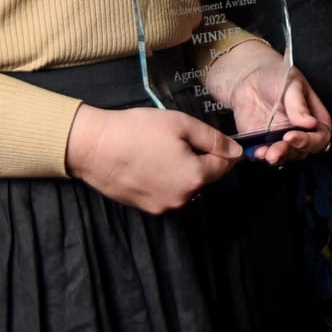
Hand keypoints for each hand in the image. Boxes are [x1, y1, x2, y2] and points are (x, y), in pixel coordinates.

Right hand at [65, 104, 240, 212]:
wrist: (94, 147)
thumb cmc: (137, 131)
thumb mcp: (181, 124)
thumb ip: (213, 139)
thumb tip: (237, 151)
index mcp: (195, 177)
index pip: (224, 165)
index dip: (222, 149)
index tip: (210, 137)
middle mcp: (182, 198)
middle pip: (204, 177)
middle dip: (198, 158)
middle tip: (177, 138)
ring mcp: (162, 206)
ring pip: (185, 185)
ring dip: (181, 169)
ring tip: (159, 148)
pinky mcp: (145, 207)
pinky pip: (166, 191)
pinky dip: (163, 178)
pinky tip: (148, 161)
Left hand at [204, 41, 331, 164]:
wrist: (249, 77)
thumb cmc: (276, 76)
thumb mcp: (291, 83)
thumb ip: (299, 104)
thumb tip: (310, 122)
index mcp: (315, 117)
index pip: (320, 137)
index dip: (308, 141)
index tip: (291, 135)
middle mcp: (301, 131)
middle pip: (304, 151)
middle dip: (291, 151)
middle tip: (279, 147)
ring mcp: (283, 139)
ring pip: (286, 156)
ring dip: (277, 157)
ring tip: (266, 153)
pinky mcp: (265, 143)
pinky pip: (266, 155)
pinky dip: (261, 156)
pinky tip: (257, 151)